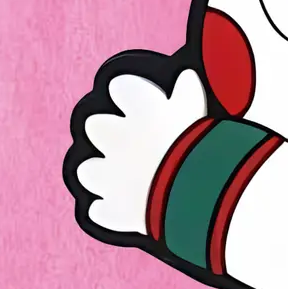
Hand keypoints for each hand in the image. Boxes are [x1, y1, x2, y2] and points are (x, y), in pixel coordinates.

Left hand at [71, 63, 206, 237]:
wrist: (193, 191)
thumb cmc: (198, 141)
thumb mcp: (198, 107)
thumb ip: (187, 90)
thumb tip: (186, 77)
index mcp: (139, 110)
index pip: (122, 87)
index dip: (129, 90)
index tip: (135, 94)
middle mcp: (117, 139)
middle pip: (96, 126)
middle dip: (106, 130)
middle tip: (126, 137)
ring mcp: (112, 177)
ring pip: (88, 171)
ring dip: (100, 172)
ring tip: (118, 175)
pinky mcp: (115, 210)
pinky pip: (101, 211)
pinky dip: (109, 210)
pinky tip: (122, 208)